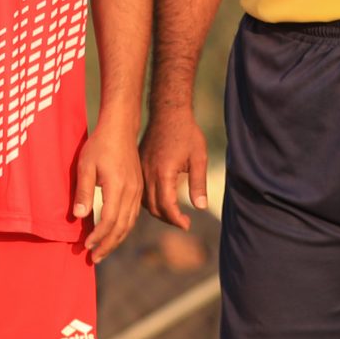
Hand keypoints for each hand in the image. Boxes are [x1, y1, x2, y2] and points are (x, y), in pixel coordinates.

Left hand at [73, 120, 142, 263]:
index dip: (99, 236)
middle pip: (122, 226)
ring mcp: (137, 191)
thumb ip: (83, 191)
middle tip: (94, 259)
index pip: (109, 220)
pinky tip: (114, 234)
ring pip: (129, 223)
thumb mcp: (85, 165)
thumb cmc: (99, 145)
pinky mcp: (138, 189)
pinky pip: (133, 215)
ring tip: (103, 252)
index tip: (87, 247)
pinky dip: (123, 229)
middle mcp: (132, 192)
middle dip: (108, 245)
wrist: (120, 128)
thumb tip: (78, 216)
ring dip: (116, 240)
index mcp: (118, 187)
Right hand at [140, 103, 208, 230]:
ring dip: (157, 211)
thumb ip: (198, 184)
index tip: (187, 225)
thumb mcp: (199, 158)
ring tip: (173, 213)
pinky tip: (160, 199)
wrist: (167, 113)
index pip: (166, 206)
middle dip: (168, 218)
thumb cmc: (186, 133)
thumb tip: (200, 207)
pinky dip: (149, 200)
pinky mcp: (138, 166)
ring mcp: (141, 170)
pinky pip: (140, 190)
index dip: (176, 219)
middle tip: (183, 222)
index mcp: (163, 173)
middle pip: (153, 207)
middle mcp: (148, 174)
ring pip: (144, 200)